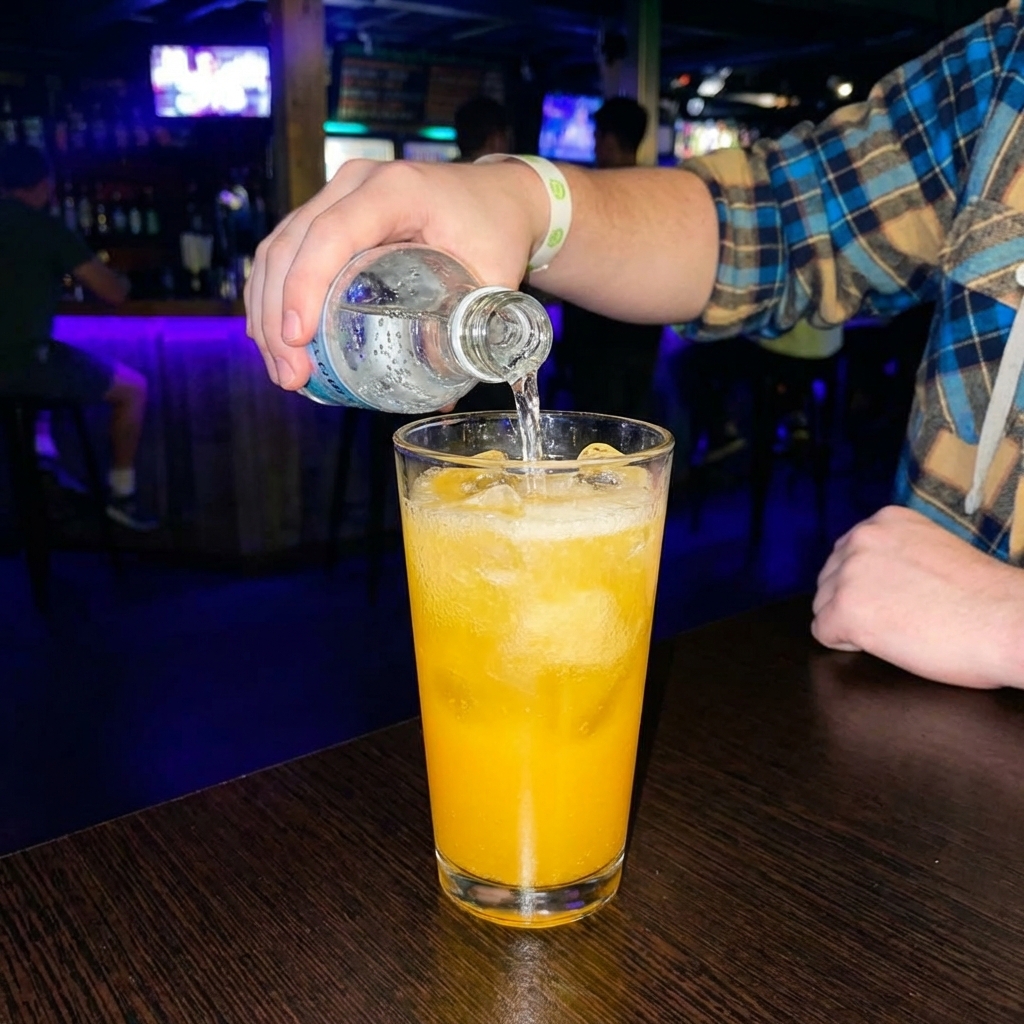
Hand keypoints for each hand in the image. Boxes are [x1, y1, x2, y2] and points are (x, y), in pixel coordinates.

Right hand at [244, 159, 548, 389]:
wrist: (497, 198)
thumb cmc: (495, 229)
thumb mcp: (494, 276)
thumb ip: (472, 331)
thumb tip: (442, 399)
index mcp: (395, 190)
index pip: (331, 234)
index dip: (304, 287)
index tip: (296, 339)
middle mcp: (356, 184)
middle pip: (291, 245)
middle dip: (277, 315)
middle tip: (290, 374)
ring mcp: (337, 196)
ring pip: (278, 249)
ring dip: (267, 312)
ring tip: (282, 369)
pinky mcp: (329, 214)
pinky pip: (286, 251)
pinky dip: (272, 295)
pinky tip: (275, 339)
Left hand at [812, 505, 1023, 688]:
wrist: (1008, 620)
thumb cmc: (984, 595)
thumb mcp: (933, 549)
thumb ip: (897, 552)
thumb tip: (877, 573)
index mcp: (885, 520)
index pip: (848, 554)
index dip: (868, 583)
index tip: (896, 596)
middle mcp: (861, 538)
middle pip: (830, 578)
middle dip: (855, 601)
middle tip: (898, 617)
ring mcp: (850, 573)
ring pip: (822, 604)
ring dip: (851, 622)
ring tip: (896, 629)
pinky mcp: (845, 610)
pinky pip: (822, 632)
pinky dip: (846, 643)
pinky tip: (882, 643)